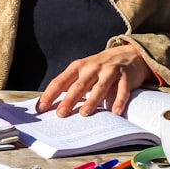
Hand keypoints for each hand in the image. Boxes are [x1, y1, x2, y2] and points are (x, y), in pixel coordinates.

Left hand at [36, 43, 155, 117]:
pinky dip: (119, 101)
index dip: (50, 95)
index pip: (60, 81)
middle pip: (79, 86)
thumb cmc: (100, 68)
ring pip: (99, 88)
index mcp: (78, 67)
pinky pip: (122, 90)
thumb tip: (52, 105)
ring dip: (91, 101)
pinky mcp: (125, 77)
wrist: (128, 54)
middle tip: (61, 114)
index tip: (41, 108)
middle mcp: (92, 68)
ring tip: (84, 114)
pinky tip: (115, 112)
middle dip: (69, 100)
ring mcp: (109, 71)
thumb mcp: (83, 71)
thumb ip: (70, 85)